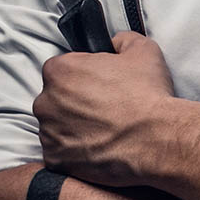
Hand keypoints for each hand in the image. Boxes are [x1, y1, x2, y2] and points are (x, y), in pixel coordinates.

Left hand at [34, 31, 174, 186]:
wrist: (154, 139)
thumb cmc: (146, 94)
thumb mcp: (143, 50)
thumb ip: (122, 39)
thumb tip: (114, 43)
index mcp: (60, 70)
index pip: (63, 67)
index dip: (84, 73)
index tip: (102, 82)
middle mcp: (45, 101)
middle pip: (56, 97)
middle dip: (75, 100)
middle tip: (106, 105)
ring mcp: (48, 133)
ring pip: (57, 125)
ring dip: (75, 125)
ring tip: (106, 128)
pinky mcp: (55, 160)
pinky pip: (61, 151)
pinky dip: (76, 149)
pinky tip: (101, 145)